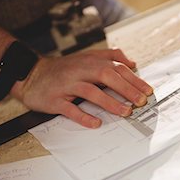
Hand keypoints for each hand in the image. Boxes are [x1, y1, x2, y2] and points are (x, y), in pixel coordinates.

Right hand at [11, 49, 152, 127]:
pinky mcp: (55, 99)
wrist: (31, 74)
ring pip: (90, 92)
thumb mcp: (87, 57)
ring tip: (125, 112)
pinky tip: (96, 123)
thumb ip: (110, 56)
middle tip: (140, 102)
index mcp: (90, 61)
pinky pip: (70, 109)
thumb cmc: (65, 68)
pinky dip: (83, 116)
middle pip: (106, 76)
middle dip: (126, 89)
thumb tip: (132, 63)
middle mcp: (80, 71)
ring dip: (110, 102)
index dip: (133, 79)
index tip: (148, 91)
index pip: (116, 68)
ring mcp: (67, 85)